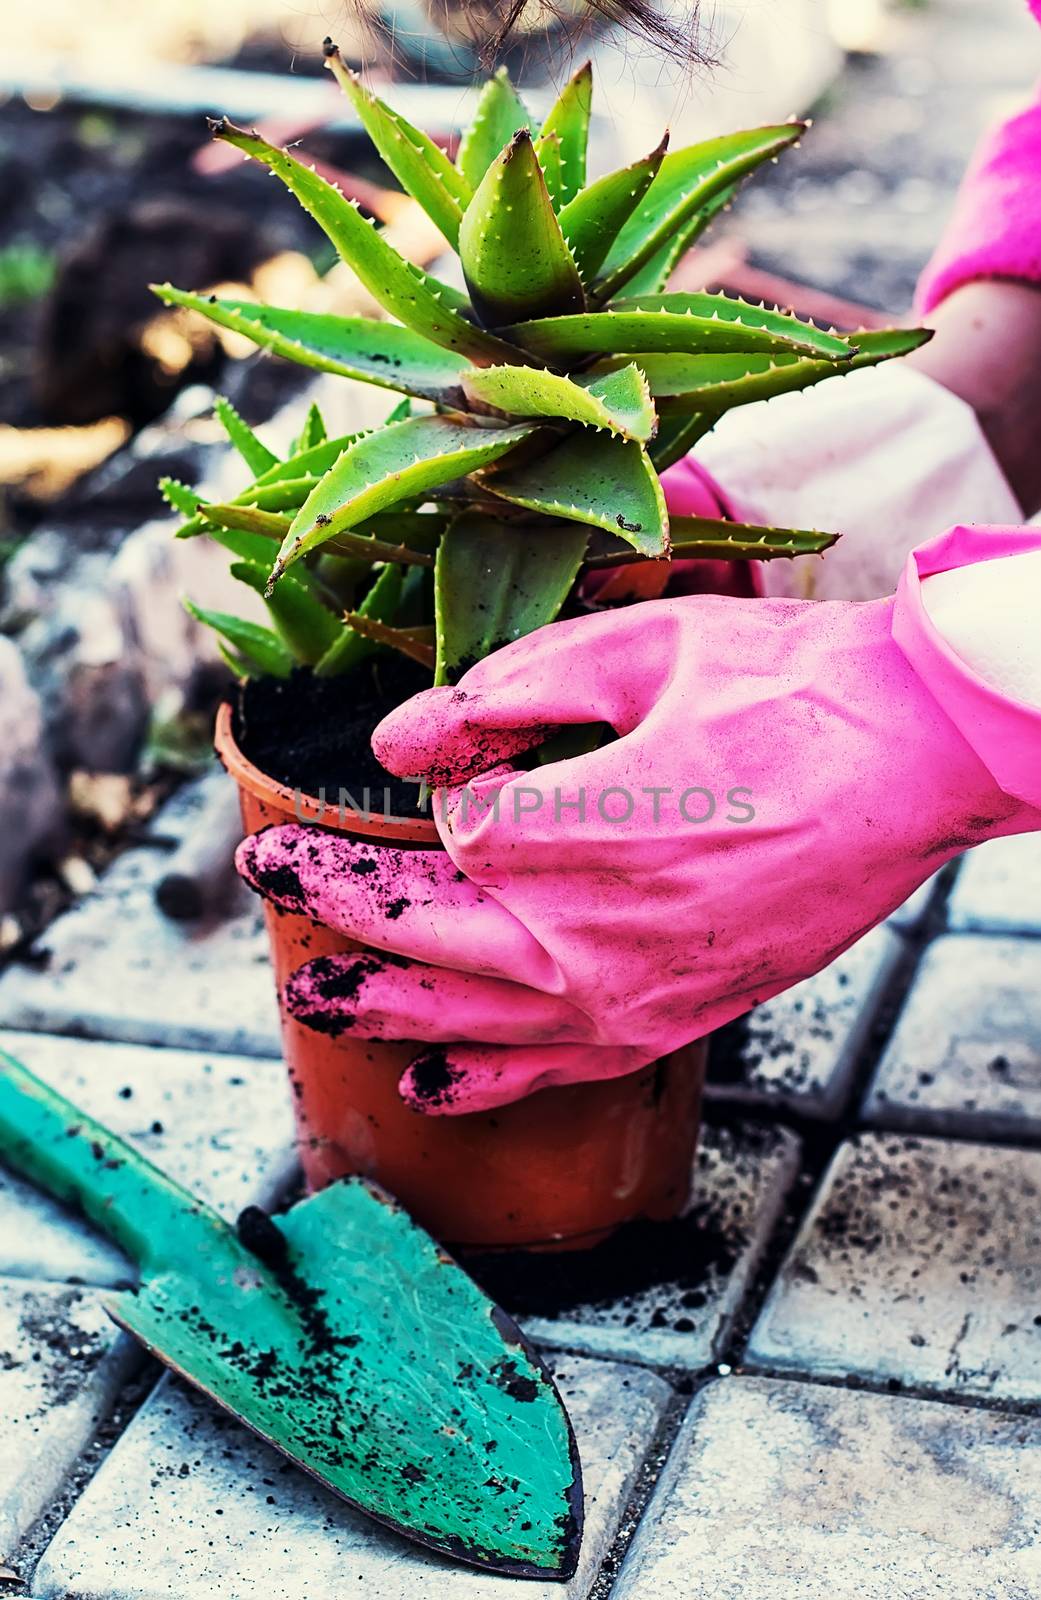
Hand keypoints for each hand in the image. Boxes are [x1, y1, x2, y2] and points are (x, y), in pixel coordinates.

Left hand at [237, 524, 1040, 1114]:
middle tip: (263, 874)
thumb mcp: (644, 650)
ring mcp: (633, 990)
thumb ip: (508, 688)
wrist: (916, 761)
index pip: (444, 830)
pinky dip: (484, 1079)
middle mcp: (591, 929)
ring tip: (315, 994)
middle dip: (338, 902)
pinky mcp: (674, 1021)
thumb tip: (401, 738)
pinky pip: (555, 1067)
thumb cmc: (790, 689)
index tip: (443, 759)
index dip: (428, 792)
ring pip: (471, 1015)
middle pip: (426, 928)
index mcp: (577, 826)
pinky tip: (429, 1079)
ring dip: (382, 1000)